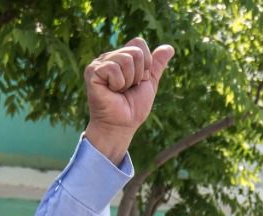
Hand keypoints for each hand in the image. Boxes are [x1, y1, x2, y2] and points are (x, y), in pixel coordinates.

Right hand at [83, 38, 173, 163]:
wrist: (122, 124)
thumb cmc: (133, 107)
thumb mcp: (149, 83)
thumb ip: (157, 65)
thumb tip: (170, 47)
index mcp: (121, 57)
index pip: (139, 44)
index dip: (145, 65)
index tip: (137, 81)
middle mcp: (109, 57)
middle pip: (135, 52)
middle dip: (138, 75)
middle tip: (127, 88)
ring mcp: (99, 63)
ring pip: (126, 59)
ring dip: (128, 81)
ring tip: (119, 91)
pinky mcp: (92, 71)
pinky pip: (114, 68)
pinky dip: (118, 84)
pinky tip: (111, 91)